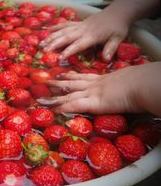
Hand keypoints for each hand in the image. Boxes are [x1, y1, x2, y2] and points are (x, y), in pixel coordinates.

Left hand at [37, 62, 160, 115]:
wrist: (144, 83)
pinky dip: (61, 108)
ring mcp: (92, 93)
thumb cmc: (143, 82)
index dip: (71, 77)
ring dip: (54, 98)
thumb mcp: (131, 81)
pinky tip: (52, 110)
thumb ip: (125, 86)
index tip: (62, 75)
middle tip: (46, 82)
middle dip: (58, 84)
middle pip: (72, 84)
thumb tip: (128, 90)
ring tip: (41, 99)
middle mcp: (95, 85)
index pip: (83, 78)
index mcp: (104, 80)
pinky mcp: (94, 102)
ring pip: (68, 95)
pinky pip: (73, 106)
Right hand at [41, 9, 129, 60]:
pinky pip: (65, 24)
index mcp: (92, 36)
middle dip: (54, 44)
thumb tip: (106, 59)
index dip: (69, 51)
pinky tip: (46, 30)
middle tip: (44, 51)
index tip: (59, 58)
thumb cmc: (118, 27)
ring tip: (41, 43)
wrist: (118, 12)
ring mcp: (80, 25)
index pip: (78, 44)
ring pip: (63, 30)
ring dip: (51, 37)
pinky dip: (55, 27)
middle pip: (66, 36)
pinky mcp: (78, 23)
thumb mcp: (118, 38)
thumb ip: (111, 48)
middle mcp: (83, 30)